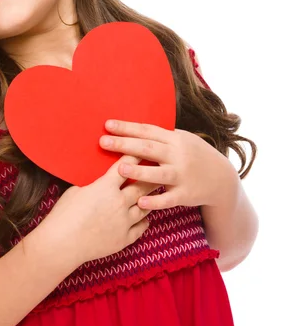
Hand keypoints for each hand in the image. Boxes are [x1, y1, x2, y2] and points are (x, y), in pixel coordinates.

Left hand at [99, 119, 228, 210]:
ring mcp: (182, 176)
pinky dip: (155, 200)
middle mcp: (178, 156)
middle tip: (103, 142)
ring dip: (139, 171)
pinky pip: (168, 199)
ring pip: (158, 174)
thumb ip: (158, 137)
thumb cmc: (193, 156)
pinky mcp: (185, 195)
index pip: (147, 131)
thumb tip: (130, 128)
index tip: (107, 125)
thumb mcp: (181, 140)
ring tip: (120, 169)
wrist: (221, 179)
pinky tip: (140, 201)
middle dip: (125, 145)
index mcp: (174, 140)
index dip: (127, 127)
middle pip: (149, 149)